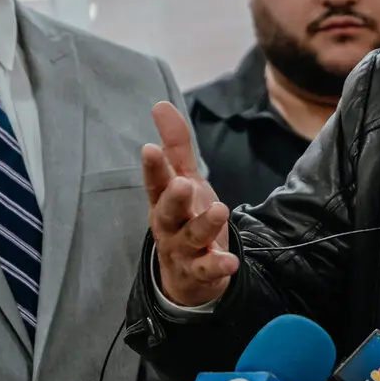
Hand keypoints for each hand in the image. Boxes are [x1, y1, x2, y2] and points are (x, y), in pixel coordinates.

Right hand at [142, 101, 237, 307]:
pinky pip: (207, 270)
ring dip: (204, 225)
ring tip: (220, 209)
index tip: (149, 149)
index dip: (152, 168)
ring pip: (191, 238)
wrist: (186, 275)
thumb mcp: (183, 179)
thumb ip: (175, 146)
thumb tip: (160, 105)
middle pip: (167, 212)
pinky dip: (218, 266)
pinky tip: (230, 261)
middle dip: (173, 198)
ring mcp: (183, 250)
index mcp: (163, 201)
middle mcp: (169, 226)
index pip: (155, 183)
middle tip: (182, 183)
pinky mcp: (200, 272)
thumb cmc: (184, 217)